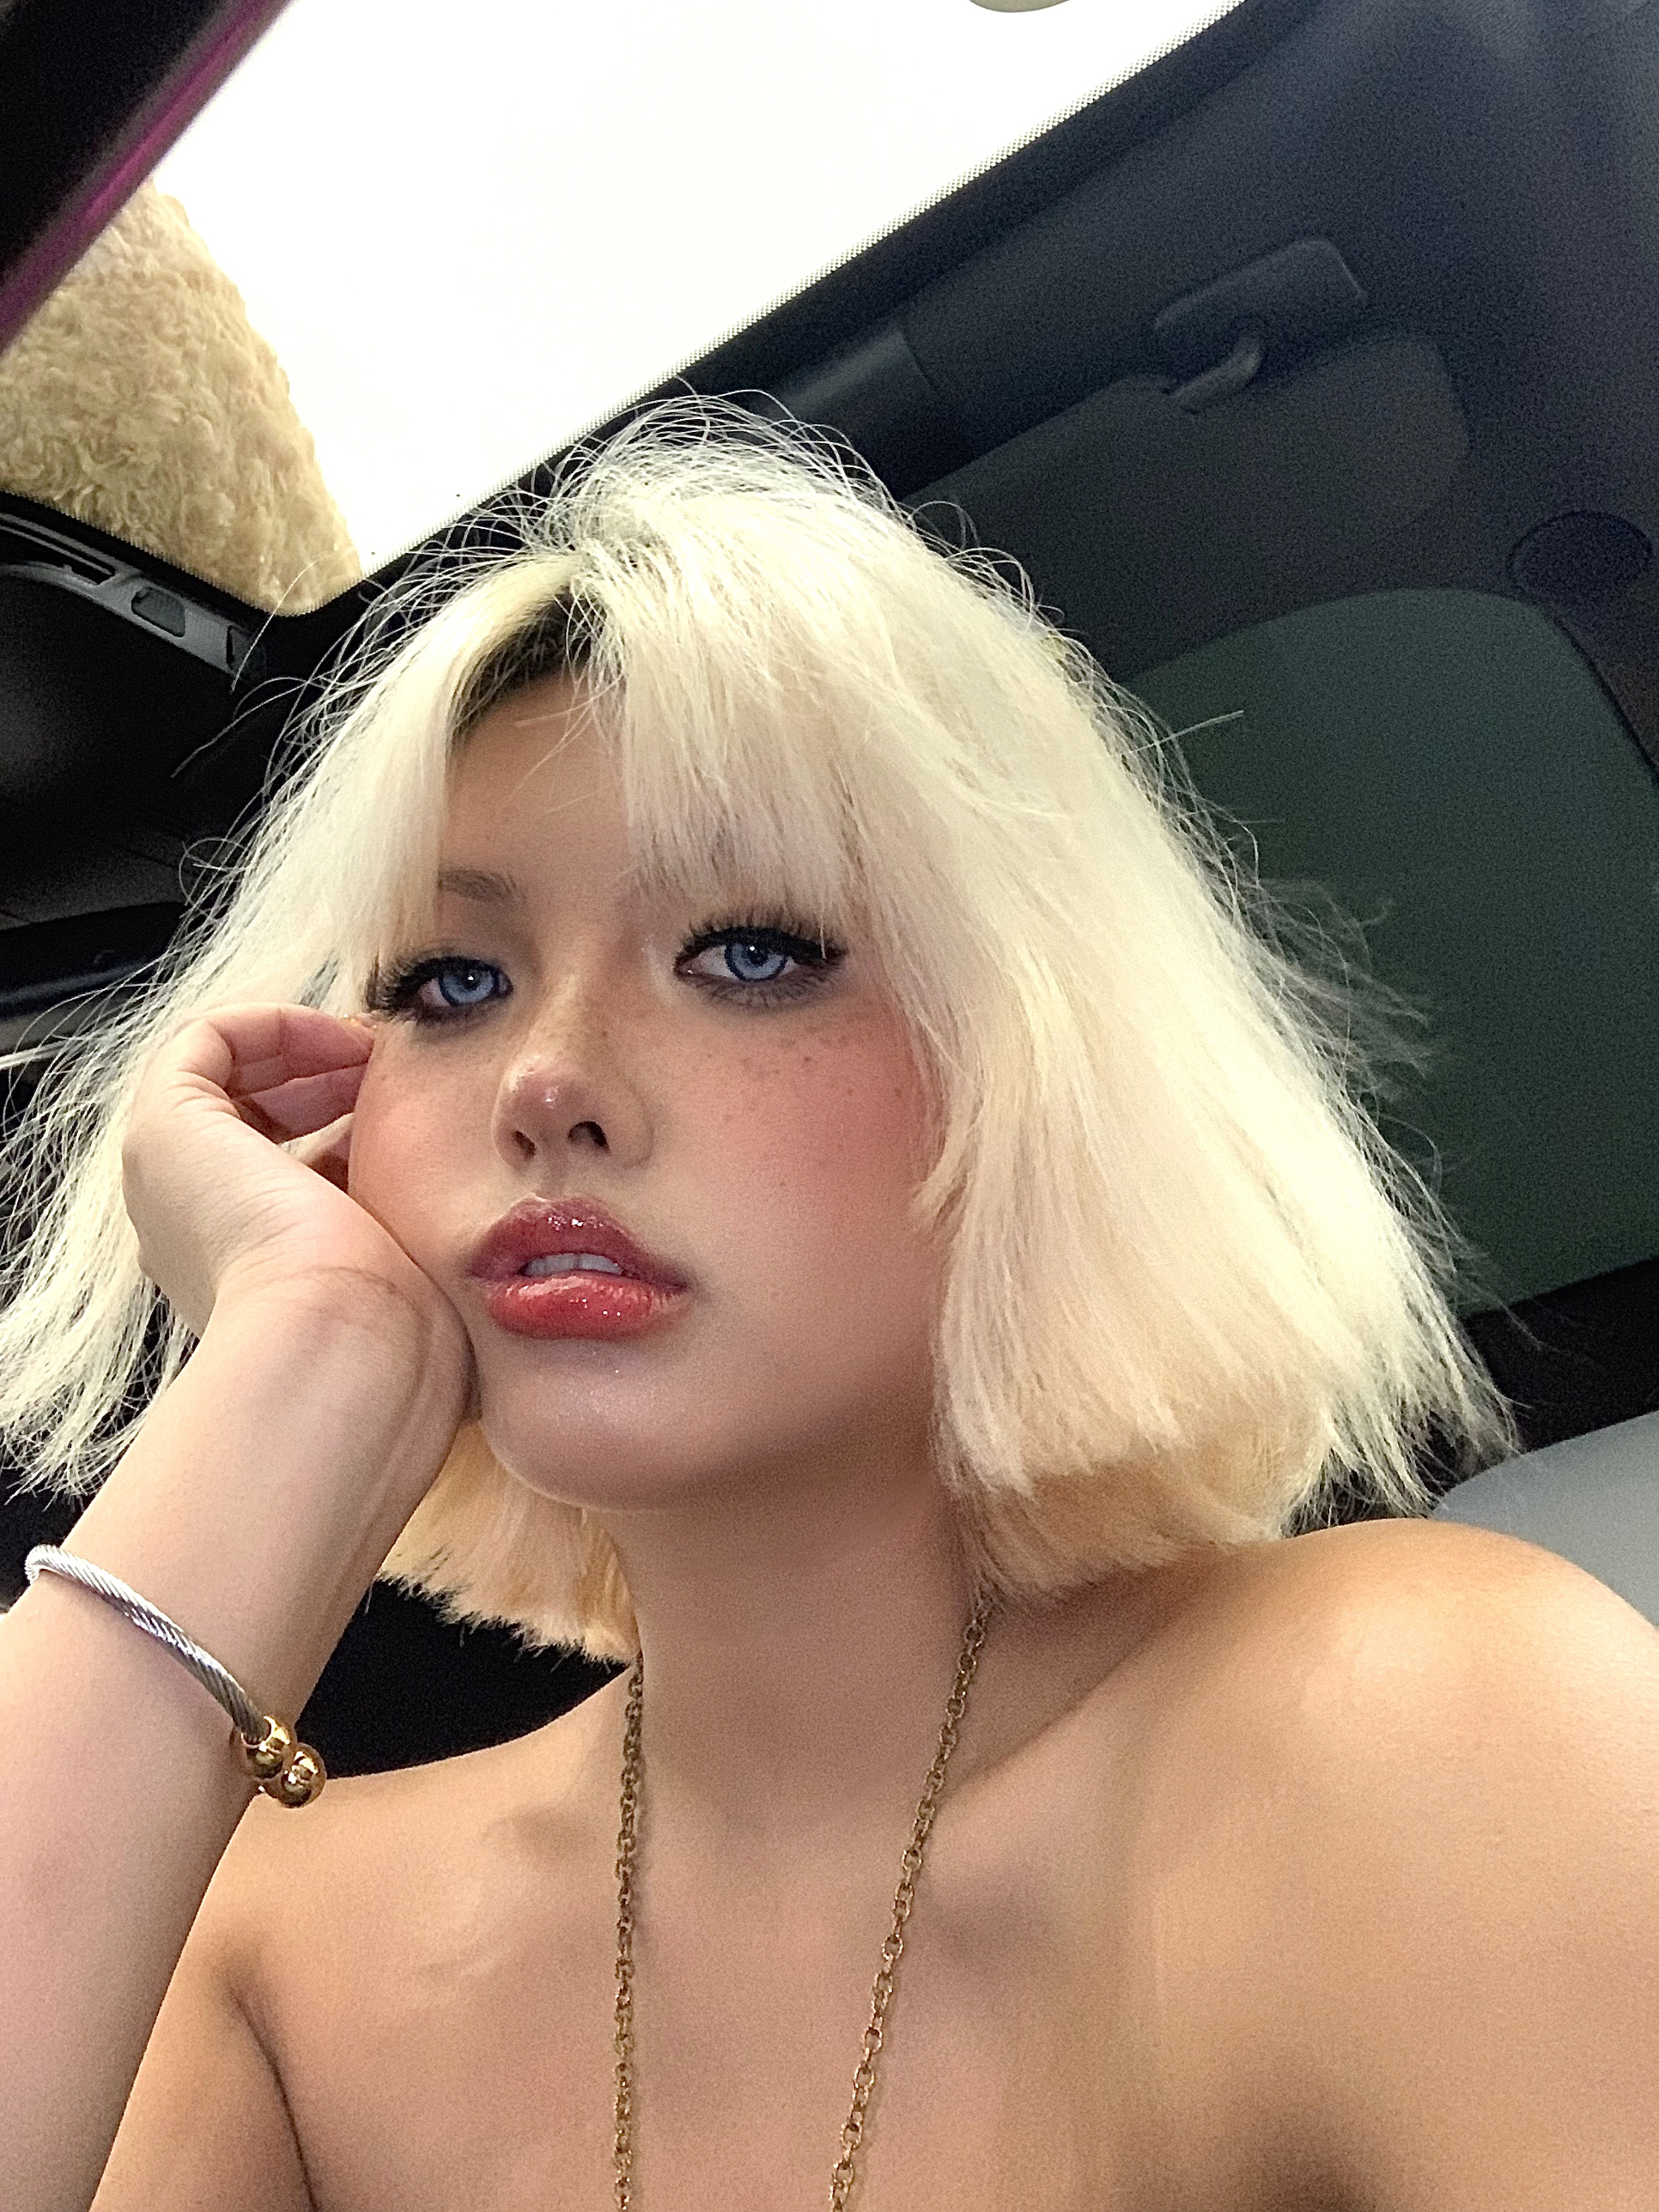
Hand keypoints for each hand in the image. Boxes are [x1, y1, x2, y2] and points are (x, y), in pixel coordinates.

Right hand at [121, 1004, 469, 1387]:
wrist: (344, 1342)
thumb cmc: (390, 1321)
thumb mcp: (399, 1256)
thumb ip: (399, 1215)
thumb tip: (437, 1174)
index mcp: (242, 1267)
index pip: (284, 1168)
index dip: (345, 1120)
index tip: (409, 1104)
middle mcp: (192, 1225)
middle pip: (251, 1119)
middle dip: (324, 1079)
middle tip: (388, 1069)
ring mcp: (168, 1175)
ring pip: (228, 1078)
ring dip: (304, 1049)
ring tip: (370, 1054)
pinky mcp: (163, 1127)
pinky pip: (207, 1039)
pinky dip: (276, 1023)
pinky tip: (342, 1043)